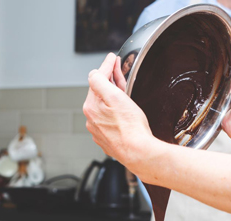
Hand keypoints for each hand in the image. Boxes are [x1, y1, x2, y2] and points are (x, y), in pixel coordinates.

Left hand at [83, 53, 153, 168]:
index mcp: (91, 107)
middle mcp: (91, 119)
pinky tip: (125, 114)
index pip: (97, 79)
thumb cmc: (131, 128)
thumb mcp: (116, 96)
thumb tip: (95, 72)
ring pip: (104, 107)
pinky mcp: (107, 139)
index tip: (112, 58)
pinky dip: (115, 113)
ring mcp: (99, 130)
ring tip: (125, 94)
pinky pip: (109, 120)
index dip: (107, 66)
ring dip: (112, 99)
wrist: (139, 152)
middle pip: (100, 93)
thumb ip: (101, 80)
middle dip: (110, 82)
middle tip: (120, 73)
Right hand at [221, 51, 230, 150]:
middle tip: (220, 74)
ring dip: (217, 86)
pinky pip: (215, 98)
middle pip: (229, 74)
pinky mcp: (225, 108)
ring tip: (216, 86)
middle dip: (223, 73)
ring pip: (220, 86)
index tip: (226, 60)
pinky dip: (213, 97)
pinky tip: (213, 96)